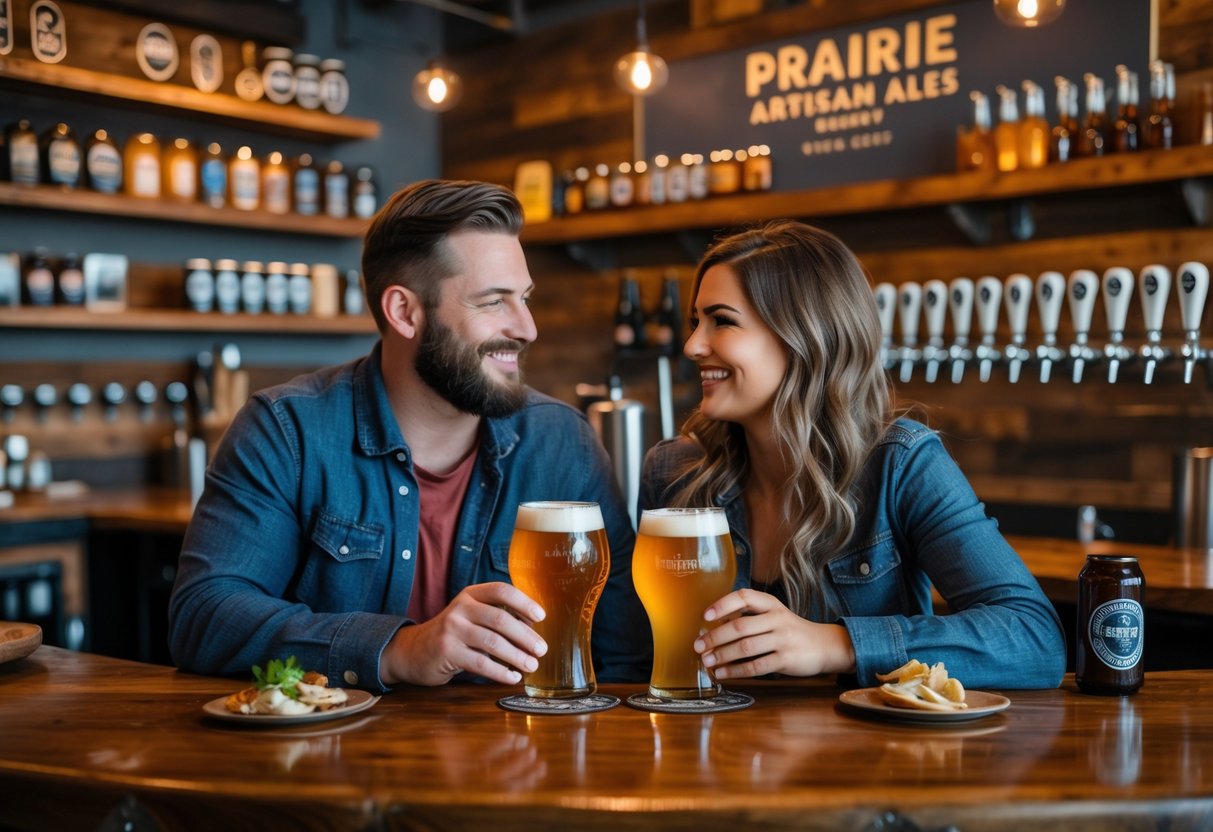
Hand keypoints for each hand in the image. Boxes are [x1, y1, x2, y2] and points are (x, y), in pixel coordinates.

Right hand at [380, 582, 546, 685]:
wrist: (414, 650)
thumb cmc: (454, 634)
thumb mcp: (472, 616)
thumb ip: (497, 616)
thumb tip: (534, 629)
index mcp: (471, 594)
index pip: (502, 591)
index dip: (524, 602)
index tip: (542, 617)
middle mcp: (460, 608)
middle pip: (500, 619)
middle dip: (525, 636)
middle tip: (541, 649)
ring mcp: (451, 629)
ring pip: (492, 642)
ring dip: (517, 656)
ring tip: (532, 665)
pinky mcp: (447, 652)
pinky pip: (481, 663)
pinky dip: (501, 672)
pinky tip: (513, 677)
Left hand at [692, 588, 855, 679]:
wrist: (824, 646)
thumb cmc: (791, 630)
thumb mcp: (774, 615)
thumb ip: (750, 617)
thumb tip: (713, 628)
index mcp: (771, 604)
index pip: (744, 597)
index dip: (722, 605)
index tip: (705, 616)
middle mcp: (777, 618)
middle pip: (739, 626)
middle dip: (715, 637)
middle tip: (698, 646)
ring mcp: (782, 639)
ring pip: (745, 647)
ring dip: (722, 655)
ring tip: (707, 661)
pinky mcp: (786, 660)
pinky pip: (756, 666)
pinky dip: (736, 671)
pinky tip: (723, 673)